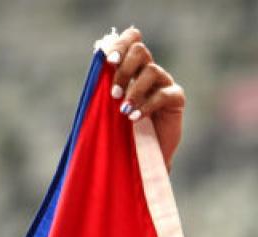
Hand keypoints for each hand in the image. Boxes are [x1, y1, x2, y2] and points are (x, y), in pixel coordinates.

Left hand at [106, 27, 184, 170]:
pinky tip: (134, 118)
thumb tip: (93, 73)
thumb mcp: (108, 114)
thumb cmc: (122, 137)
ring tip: (123, 111)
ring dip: (134, 90)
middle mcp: (148, 73)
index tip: (108, 61)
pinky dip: (146, 105)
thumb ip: (103, 94)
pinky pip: (163, 93)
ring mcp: (164, 84)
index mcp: (132, 70)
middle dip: (124, 69)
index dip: (120, 44)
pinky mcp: (175, 98)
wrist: (143, 161)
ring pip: (151, 70)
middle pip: (139, 51)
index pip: (131, 42)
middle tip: (113, 94)